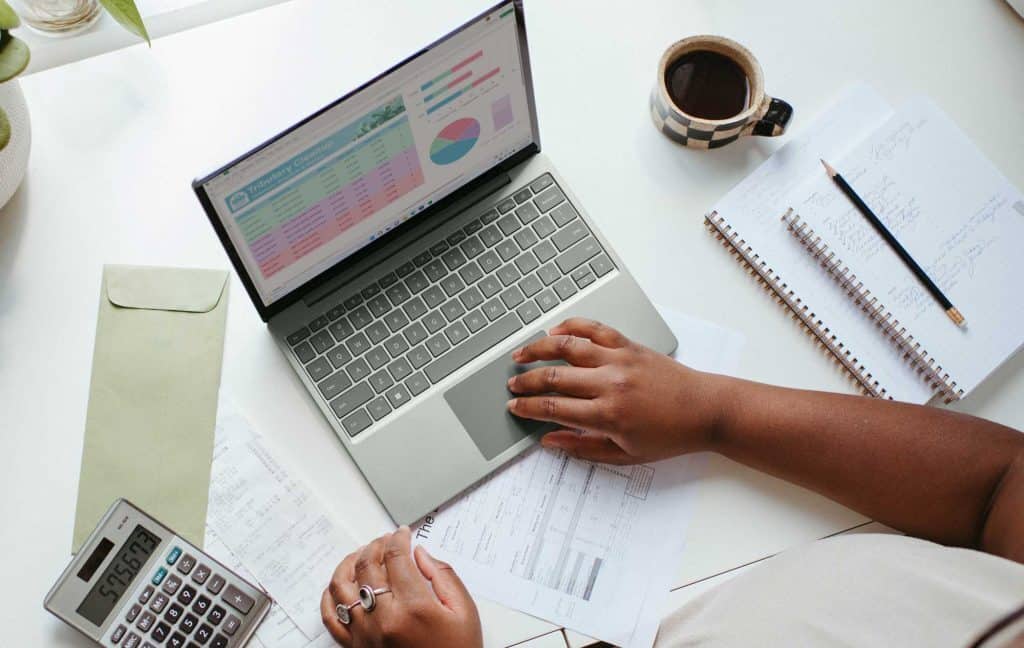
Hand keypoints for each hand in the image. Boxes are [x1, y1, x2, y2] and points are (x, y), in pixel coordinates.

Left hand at [321, 527, 481, 647]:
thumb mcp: (464, 612)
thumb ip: (443, 577)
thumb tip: (420, 554)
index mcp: (414, 608)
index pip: (396, 557)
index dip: (398, 539)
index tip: (402, 534)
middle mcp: (384, 619)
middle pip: (367, 566)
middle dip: (376, 545)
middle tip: (386, 541)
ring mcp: (365, 634)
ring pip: (342, 586)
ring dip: (349, 563)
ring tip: (361, 555)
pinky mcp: (355, 647)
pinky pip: (331, 617)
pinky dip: (330, 596)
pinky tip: (340, 586)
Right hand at [506, 318, 728, 463]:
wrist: (705, 410)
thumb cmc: (670, 435)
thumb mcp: (625, 455)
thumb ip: (583, 448)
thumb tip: (550, 440)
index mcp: (608, 415)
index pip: (553, 408)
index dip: (528, 407)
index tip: (514, 407)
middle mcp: (610, 383)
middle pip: (554, 376)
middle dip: (526, 381)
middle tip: (512, 385)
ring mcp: (619, 360)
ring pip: (567, 347)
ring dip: (539, 349)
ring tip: (521, 354)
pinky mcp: (630, 345)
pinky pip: (595, 329)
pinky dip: (572, 326)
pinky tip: (555, 330)